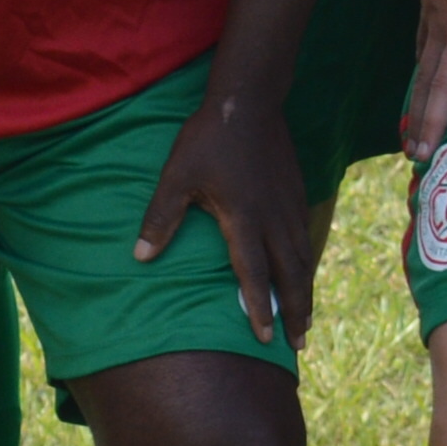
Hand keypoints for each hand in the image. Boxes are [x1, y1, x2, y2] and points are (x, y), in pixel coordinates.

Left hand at [138, 89, 324, 349]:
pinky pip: (305, 238)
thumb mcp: (176, 176)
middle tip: (298, 345)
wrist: (248, 100)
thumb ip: (161, 217)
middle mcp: (272, 218)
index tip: (263, 337)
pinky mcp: (296, 194)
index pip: (253, 272)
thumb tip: (139, 257)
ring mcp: (288, 206)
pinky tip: (304, 275)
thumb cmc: (208, 139)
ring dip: (304, 292)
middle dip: (294, 312)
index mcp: (243, 217)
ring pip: (302, 259)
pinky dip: (307, 264)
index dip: (258, 307)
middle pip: (289, 274)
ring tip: (305, 321)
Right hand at [403, 0, 446, 155]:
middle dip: (432, 124)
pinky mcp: (426, 22)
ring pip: (424, 79)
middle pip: (444, 89)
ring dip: (416, 112)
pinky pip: (420, 57)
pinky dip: (416, 81)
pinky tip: (411, 100)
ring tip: (410, 142)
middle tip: (423, 154)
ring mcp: (439, 32)